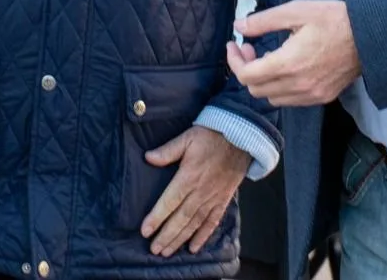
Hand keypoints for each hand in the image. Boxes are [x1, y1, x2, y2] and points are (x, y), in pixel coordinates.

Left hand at [140, 126, 248, 256]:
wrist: (241, 137)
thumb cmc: (211, 136)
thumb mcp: (187, 138)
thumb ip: (167, 150)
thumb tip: (148, 157)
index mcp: (189, 176)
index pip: (169, 201)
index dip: (156, 217)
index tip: (145, 230)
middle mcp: (200, 191)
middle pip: (181, 218)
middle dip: (166, 235)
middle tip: (153, 249)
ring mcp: (213, 198)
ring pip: (195, 223)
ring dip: (180, 239)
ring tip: (167, 251)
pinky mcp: (223, 200)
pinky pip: (212, 222)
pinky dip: (203, 236)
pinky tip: (193, 248)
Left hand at [228, 0, 360, 106]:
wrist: (369, 37)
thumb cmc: (333, 19)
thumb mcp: (296, 10)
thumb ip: (263, 21)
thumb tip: (239, 27)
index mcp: (288, 63)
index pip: (247, 75)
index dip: (234, 60)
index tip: (235, 44)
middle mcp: (297, 85)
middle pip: (255, 89)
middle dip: (246, 68)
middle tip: (250, 47)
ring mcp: (310, 95)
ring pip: (271, 98)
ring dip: (263, 80)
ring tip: (269, 57)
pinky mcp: (321, 97)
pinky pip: (290, 100)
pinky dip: (280, 88)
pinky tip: (286, 68)